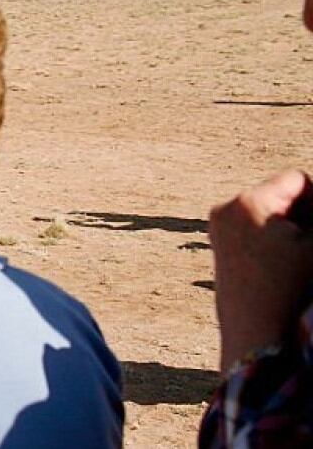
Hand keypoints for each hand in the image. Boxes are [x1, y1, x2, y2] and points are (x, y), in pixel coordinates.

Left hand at [210, 169, 312, 370]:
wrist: (260, 344)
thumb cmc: (296, 294)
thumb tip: (310, 213)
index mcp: (247, 203)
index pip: (299, 180)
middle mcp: (225, 212)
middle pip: (283, 197)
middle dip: (307, 216)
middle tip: (307, 249)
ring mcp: (219, 232)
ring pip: (273, 217)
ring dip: (296, 232)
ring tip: (301, 262)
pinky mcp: (222, 252)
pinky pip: (260, 235)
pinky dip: (281, 245)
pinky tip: (291, 270)